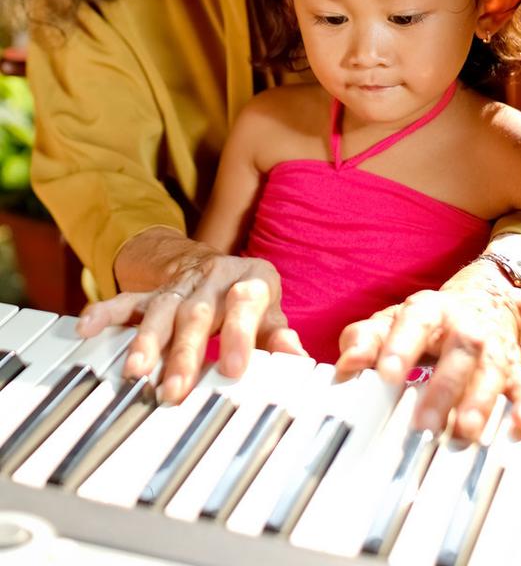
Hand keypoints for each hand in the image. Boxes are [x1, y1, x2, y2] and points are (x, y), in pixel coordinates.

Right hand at [77, 227, 305, 402]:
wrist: (220, 266)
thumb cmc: (250, 297)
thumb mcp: (272, 311)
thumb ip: (279, 335)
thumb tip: (298, 360)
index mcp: (250, 281)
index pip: (246, 304)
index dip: (240, 335)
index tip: (234, 369)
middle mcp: (212, 279)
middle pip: (197, 314)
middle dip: (185, 352)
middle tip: (175, 389)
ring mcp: (180, 285)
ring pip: (161, 310)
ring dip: (147, 341)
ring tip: (135, 372)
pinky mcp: (153, 292)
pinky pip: (127, 301)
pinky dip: (106, 313)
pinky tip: (88, 328)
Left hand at [336, 274, 520, 439]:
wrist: (484, 298)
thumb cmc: (427, 320)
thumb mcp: (393, 321)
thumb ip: (365, 341)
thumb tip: (344, 369)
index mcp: (430, 310)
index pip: (416, 322)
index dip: (402, 346)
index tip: (387, 375)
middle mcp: (466, 327)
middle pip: (461, 350)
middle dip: (444, 388)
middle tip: (422, 424)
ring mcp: (495, 348)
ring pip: (494, 371)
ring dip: (481, 402)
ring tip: (463, 433)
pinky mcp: (517, 370)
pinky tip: (518, 430)